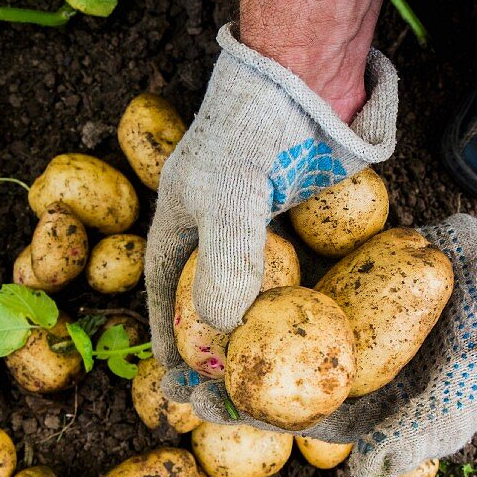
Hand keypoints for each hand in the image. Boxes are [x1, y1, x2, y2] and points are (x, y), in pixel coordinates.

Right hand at [144, 23, 398, 368]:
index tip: (177, 382)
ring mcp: (257, 229)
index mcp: (179, 227)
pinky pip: (292, 276)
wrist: (305, 80)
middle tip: (231, 396)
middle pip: (207, 303)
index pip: (165, 296)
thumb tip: (223, 331)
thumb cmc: (253, 133)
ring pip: (252, 295)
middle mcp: (214, 233)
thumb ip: (228, 261)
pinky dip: (296, 308)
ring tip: (270, 381)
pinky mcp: (295, 223)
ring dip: (256, 337)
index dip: (169, 340)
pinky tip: (311, 336)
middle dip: (215, 351)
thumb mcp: (231, 197)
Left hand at [165, 213, 476, 476]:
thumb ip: (414, 436)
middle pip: (275, 369)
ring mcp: (352, 318)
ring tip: (188, 308)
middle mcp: (350, 365)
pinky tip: (233, 258)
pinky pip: (311, 275)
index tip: (197, 401)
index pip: (292, 415)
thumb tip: (359, 472)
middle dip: (227, 367)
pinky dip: (275, 271)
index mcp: (366, 406)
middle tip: (176, 355)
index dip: (243, 412)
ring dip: (240, 319)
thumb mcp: (460, 400)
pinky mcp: (359, 276)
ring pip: (284, 322)